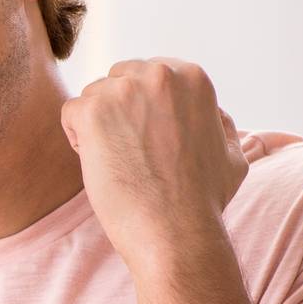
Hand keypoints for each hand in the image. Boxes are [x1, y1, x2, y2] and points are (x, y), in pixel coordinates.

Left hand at [61, 58, 247, 277]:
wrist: (176, 229)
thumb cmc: (203, 199)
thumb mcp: (231, 152)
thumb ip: (219, 124)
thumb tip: (213, 113)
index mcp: (191, 77)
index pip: (150, 74)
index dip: (144, 108)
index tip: (152, 137)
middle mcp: (158, 74)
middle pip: (118, 80)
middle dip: (118, 111)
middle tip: (132, 150)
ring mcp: (123, 91)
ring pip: (93, 96)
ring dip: (98, 126)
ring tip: (121, 160)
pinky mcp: (92, 112)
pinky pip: (70, 113)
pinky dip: (78, 138)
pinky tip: (101, 162)